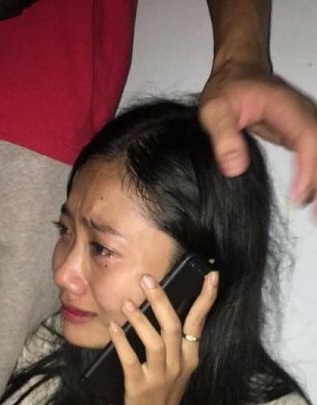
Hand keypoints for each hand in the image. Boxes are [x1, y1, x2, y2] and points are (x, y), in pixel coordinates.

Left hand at [108, 271, 218, 404]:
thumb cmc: (163, 395)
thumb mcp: (177, 368)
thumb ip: (173, 343)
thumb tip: (160, 311)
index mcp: (189, 358)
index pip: (199, 323)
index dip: (205, 299)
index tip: (211, 276)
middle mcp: (178, 365)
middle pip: (173, 326)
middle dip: (161, 300)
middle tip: (147, 279)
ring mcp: (159, 377)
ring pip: (155, 341)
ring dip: (141, 318)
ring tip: (127, 302)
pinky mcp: (140, 387)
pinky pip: (130, 360)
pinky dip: (122, 341)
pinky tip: (113, 327)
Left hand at [199, 62, 316, 213]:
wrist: (238, 70)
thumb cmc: (227, 89)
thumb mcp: (215, 110)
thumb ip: (223, 136)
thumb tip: (236, 168)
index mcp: (286, 107)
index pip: (307, 138)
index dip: (308, 168)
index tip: (299, 197)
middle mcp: (304, 114)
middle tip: (314, 218)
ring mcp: (307, 123)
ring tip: (315, 216)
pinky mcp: (304, 133)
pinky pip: (316, 155)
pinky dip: (316, 178)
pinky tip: (312, 200)